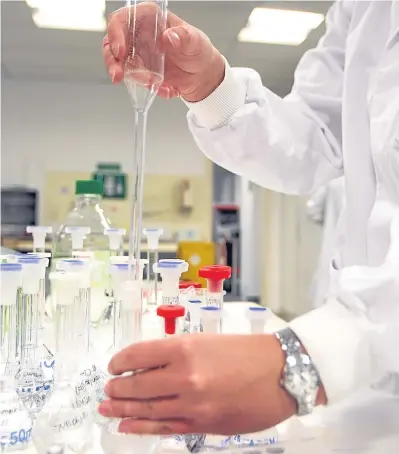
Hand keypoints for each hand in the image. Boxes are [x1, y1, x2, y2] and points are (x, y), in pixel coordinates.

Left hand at [98, 334, 296, 435]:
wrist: (281, 373)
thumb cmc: (247, 351)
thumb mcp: (208, 341)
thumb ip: (178, 353)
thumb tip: (149, 364)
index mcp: (185, 348)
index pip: (138, 355)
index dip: (120, 361)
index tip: (114, 366)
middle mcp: (184, 376)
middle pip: (137, 385)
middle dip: (118, 389)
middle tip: (108, 390)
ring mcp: (192, 403)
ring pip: (147, 409)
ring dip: (123, 409)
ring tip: (107, 409)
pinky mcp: (201, 424)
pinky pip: (164, 428)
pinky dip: (142, 428)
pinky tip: (127, 426)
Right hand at [103, 4, 224, 101]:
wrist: (201, 75)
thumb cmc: (198, 51)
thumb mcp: (196, 41)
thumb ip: (184, 37)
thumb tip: (168, 36)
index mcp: (148, 19)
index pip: (121, 20)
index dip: (116, 34)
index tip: (120, 51)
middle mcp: (138, 35)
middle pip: (112, 44)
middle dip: (112, 61)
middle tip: (118, 75)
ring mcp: (137, 55)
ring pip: (118, 64)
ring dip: (128, 77)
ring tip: (150, 83)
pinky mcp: (140, 73)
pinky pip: (135, 81)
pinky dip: (147, 88)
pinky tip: (164, 89)